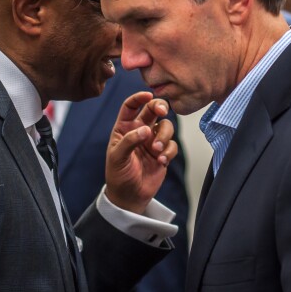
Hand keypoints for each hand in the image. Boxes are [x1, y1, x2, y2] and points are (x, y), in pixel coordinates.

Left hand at [105, 91, 177, 214]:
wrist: (129, 196)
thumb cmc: (118, 175)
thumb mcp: (117, 157)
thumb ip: (129, 141)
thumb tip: (146, 129)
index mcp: (124, 127)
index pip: (131, 106)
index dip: (139, 97)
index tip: (148, 95)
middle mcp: (140, 131)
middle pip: (153, 110)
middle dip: (160, 107)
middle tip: (163, 112)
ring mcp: (153, 141)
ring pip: (166, 127)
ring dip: (164, 136)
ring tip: (156, 151)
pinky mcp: (163, 153)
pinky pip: (172, 145)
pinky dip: (169, 151)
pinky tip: (161, 161)